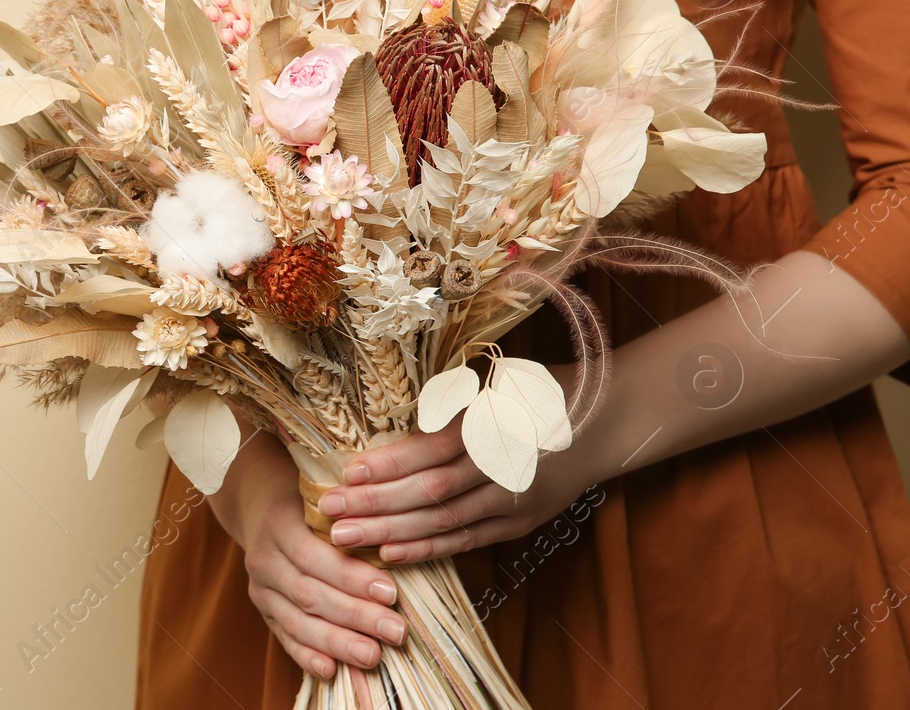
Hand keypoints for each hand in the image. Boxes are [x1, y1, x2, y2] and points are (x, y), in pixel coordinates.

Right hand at [240, 489, 408, 678]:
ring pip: (297, 622)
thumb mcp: (330, 506)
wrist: (269, 519)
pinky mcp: (264, 613)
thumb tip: (398, 555)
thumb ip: (352, 525)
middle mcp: (263, 558)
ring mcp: (260, 589)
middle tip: (395, 632)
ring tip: (372, 656)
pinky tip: (331, 669)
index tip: (391, 593)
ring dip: (337, 642)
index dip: (352, 577)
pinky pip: (286, 639)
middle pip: (309, 594)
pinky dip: (308, 656)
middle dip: (356, 616)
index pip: (313, 555)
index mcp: (278, 523)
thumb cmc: (317, 512)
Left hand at [315, 412, 597, 563]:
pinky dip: (428, 549)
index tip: (348, 471)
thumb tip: (392, 411)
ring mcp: (512, 501)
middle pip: (430, 492)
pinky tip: (391, 554)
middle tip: (328, 510)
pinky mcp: (518, 525)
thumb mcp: (500, 381)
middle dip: (375, 504)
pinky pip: (466, 541)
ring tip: (345, 537)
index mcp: (496, 425)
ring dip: (391, 532)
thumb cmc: (541, 392)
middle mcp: (503, 468)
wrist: (605, 424)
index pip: (432, 450)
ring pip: (443, 521)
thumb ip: (451, 401)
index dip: (390, 464)